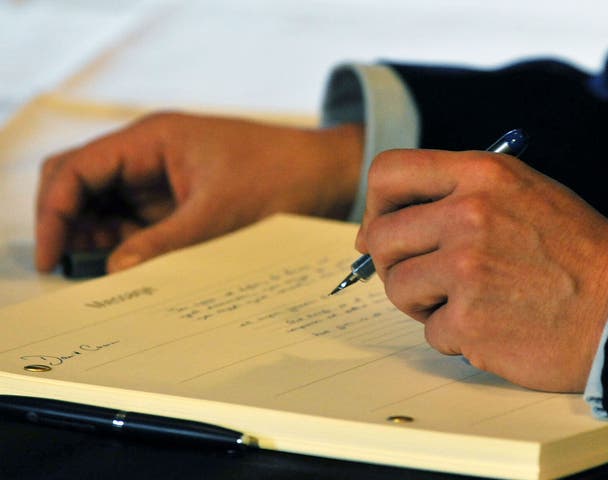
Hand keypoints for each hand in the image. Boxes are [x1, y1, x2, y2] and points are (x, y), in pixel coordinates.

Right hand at [36, 112, 362, 272]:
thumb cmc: (278, 177)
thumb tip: (114, 272)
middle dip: (68, 223)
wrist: (324, 174)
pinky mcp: (180, 200)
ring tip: (98, 277)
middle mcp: (150, 154)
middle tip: (68, 269)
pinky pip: (138, 220)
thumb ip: (163, 244)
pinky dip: (127, 244)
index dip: (54, 211)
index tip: (51, 256)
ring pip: (107, 205)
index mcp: (152, 139)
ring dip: (97, 237)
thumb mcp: (216, 215)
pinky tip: (129, 269)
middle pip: (82, 183)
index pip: (77, 168)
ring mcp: (163, 177)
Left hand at [356, 148, 607, 391]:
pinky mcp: (470, 321)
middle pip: (380, 236)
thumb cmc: (566, 251)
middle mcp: (469, 215)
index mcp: (480, 174)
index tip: (382, 229)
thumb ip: (450, 196)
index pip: (387, 173)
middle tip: (421, 276)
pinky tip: (490, 325)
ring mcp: (468, 269)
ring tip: (464, 300)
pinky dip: (452, 333)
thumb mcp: (517, 193)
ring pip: (397, 286)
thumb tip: (377, 227)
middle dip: (392, 262)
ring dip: (421, 301)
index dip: (376, 205)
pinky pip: (428, 329)